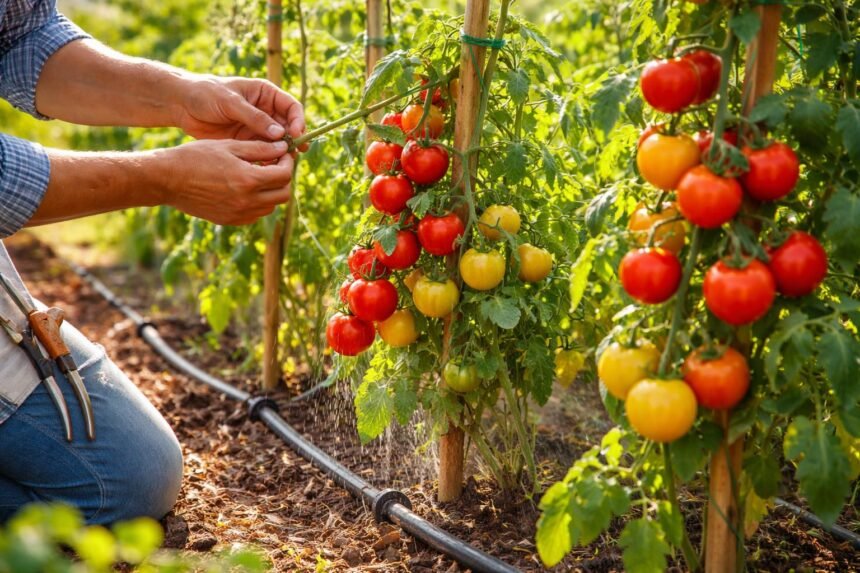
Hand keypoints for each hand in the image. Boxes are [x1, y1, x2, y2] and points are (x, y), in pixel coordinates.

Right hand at [158, 139, 293, 225]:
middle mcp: (247, 201)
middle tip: (275, 165)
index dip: (287, 162)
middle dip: (283, 178)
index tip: (283, 153)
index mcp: (248, 180)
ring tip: (259, 175)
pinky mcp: (230, 221)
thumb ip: (259, 149)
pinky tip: (246, 188)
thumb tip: (283, 147)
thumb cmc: (195, 157)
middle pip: (283, 194)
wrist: (166, 180)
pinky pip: (255, 214)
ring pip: (271, 206)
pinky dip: (258, 202)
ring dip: (271, 191)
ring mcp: (238, 214)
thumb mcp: (229, 146)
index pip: (284, 175)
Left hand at [175, 76, 307, 149]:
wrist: (182, 105)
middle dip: (293, 140)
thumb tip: (280, 133)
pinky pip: (264, 152)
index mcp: (265, 94)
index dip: (298, 120)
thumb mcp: (230, 102)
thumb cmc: (205, 94)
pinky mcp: (248, 142)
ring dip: (283, 152)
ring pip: (278, 142)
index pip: (291, 107)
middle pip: (289, 127)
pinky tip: (268, 168)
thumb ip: (254, 117)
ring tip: (283, 162)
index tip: (295, 134)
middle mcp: (266, 111)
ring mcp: (257, 128)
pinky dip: (269, 160)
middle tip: (294, 153)